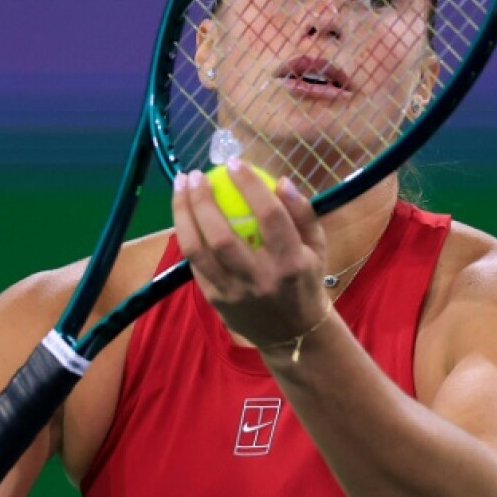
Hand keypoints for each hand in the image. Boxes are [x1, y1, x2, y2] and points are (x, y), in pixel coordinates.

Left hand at [172, 159, 328, 347]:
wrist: (294, 334)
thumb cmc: (304, 279)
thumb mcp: (316, 247)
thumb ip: (302, 212)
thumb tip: (282, 180)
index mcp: (291, 262)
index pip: (269, 217)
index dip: (249, 186)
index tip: (234, 163)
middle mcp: (261, 279)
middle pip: (222, 236)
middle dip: (203, 200)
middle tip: (195, 174)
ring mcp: (234, 293)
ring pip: (198, 251)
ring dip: (183, 215)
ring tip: (181, 187)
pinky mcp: (215, 301)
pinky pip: (194, 264)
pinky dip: (186, 235)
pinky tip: (184, 214)